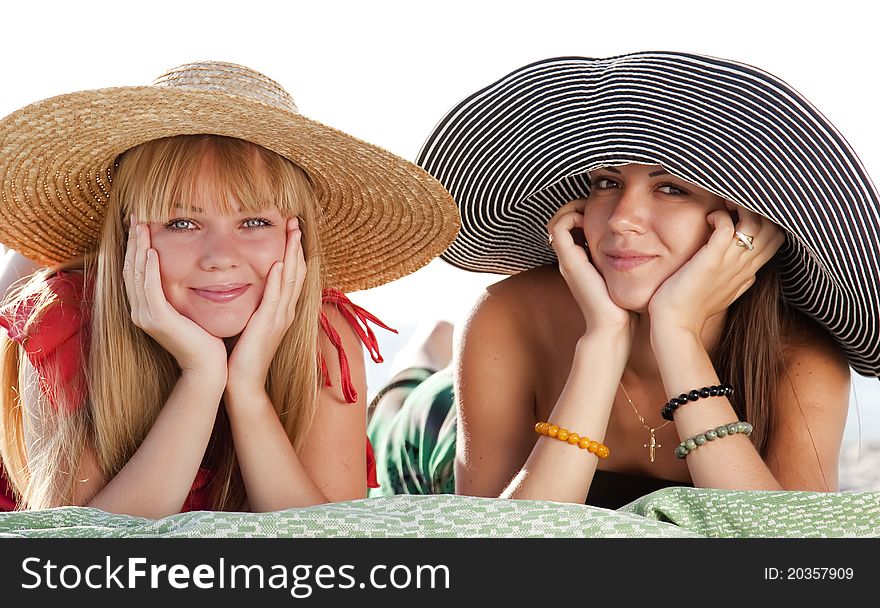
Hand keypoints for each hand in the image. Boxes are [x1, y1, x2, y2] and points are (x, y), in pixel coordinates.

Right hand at [123, 216, 226, 375]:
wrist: (207, 365)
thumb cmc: (203, 337)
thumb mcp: (188, 309)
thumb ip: (180, 292)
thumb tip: (187, 269)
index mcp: (146, 308)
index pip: (134, 271)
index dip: (135, 247)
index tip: (139, 224)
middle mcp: (140, 311)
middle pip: (130, 269)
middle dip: (133, 242)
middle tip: (135, 217)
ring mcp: (146, 316)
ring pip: (136, 275)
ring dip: (138, 248)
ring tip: (140, 226)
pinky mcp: (158, 320)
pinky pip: (150, 289)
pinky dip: (148, 270)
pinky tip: (150, 252)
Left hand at [226, 218, 306, 397]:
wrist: (243, 382)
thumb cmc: (242, 354)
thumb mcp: (251, 322)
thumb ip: (254, 304)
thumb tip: (245, 284)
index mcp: (282, 309)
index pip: (293, 273)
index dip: (294, 250)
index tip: (291, 228)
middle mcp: (286, 311)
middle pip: (298, 271)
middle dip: (297, 245)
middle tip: (296, 220)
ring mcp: (280, 318)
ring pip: (291, 279)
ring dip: (292, 254)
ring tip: (293, 231)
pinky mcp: (268, 325)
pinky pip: (275, 298)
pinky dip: (278, 280)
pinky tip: (278, 263)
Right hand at [548, 200, 636, 337]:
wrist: (613, 328)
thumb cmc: (626, 307)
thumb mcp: (630, 278)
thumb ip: (633, 261)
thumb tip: (654, 246)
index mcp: (583, 263)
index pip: (575, 227)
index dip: (587, 211)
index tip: (610, 206)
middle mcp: (571, 260)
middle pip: (564, 221)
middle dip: (581, 206)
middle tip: (603, 201)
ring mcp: (567, 260)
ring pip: (558, 220)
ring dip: (574, 207)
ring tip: (596, 204)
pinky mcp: (569, 261)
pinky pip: (559, 226)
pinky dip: (572, 214)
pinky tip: (594, 215)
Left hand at [648, 203, 784, 334]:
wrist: (676, 324)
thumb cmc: (695, 308)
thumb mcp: (727, 293)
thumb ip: (741, 281)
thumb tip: (752, 275)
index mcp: (748, 271)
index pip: (776, 238)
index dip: (767, 220)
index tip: (745, 213)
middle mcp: (744, 265)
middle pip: (772, 227)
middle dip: (757, 208)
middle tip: (734, 203)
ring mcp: (730, 262)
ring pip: (756, 223)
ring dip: (740, 206)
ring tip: (723, 205)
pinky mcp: (711, 260)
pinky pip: (726, 226)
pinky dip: (720, 215)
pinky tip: (708, 218)